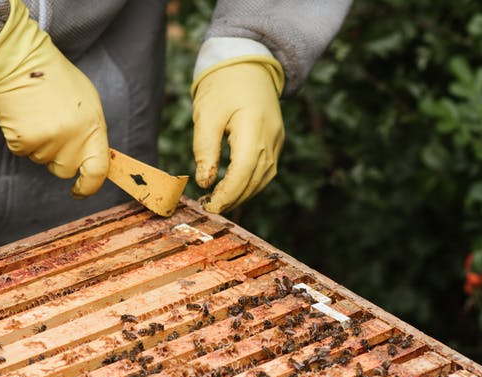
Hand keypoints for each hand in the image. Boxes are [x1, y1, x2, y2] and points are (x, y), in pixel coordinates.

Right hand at [0, 0, 108, 197]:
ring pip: (41, 160)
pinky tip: (23, 117)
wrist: (20, 61)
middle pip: (65, 169)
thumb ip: (90, 131)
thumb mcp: (87, 101)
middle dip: (58, 157)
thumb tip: (90, 157)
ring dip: (38, 144)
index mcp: (92, 127)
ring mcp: (48, 141)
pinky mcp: (24, 141)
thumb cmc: (54, 78)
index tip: (80, 190)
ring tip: (37, 115)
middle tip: (51, 129)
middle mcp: (72, 138)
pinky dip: (21, 139)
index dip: (89, 186)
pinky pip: (22, 152)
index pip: (98, 170)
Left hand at [191, 57, 284, 213]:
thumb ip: (205, 149)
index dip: (228, 193)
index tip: (209, 206)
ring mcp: (277, 139)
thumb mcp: (206, 115)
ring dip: (243, 194)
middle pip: (255, 179)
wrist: (248, 63)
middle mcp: (271, 136)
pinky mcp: (276, 141)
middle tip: (209, 208)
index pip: (243, 171)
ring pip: (263, 178)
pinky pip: (266, 169)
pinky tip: (234, 188)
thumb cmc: (223, 86)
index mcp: (253, 126)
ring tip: (219, 201)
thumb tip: (205, 181)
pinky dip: (251, 183)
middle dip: (233, 198)